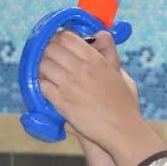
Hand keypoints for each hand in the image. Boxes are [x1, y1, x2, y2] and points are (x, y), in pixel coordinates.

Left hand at [38, 30, 145, 152]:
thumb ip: (108, 52)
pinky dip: (43, 86)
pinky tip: (51, 90)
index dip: (59, 39)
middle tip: (52, 60)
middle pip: (51, 48)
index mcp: (96, 59)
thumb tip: (101, 36)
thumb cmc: (124, 103)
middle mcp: (82, 69)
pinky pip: (42, 86)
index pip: (67, 37)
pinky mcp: (62, 102)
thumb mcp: (120, 72)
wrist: (122, 129)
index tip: (59, 45)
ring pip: (43, 65)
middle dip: (48, 53)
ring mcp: (70, 85)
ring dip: (43, 70)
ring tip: (50, 76)